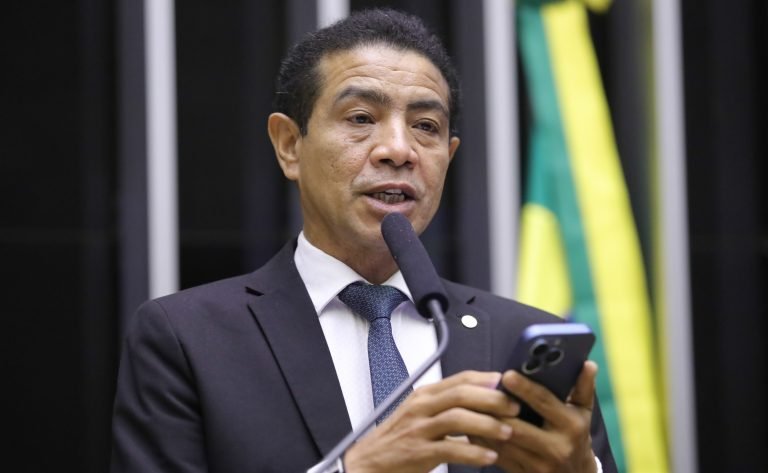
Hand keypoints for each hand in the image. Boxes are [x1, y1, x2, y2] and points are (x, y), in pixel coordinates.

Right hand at [343, 371, 519, 472]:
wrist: (369, 462)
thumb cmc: (398, 439)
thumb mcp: (421, 414)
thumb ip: (448, 406)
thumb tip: (483, 400)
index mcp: (425, 395)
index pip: (460, 379)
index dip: (487, 380)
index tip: (508, 384)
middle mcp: (421, 407)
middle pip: (462, 394)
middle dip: (493, 400)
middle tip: (514, 408)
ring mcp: (419, 429)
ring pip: (458, 418)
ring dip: (487, 425)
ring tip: (507, 432)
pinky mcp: (418, 452)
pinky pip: (450, 449)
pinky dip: (473, 453)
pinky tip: (489, 457)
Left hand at [474, 361, 598, 472]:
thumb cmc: (577, 436)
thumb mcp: (583, 412)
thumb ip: (584, 387)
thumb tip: (588, 363)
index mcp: (571, 426)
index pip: (544, 403)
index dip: (525, 389)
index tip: (507, 374)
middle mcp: (556, 447)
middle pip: (518, 426)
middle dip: (497, 409)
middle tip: (480, 390)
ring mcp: (539, 465)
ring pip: (503, 443)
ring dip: (485, 424)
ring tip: (470, 404)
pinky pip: (497, 456)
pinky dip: (482, 440)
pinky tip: (472, 425)